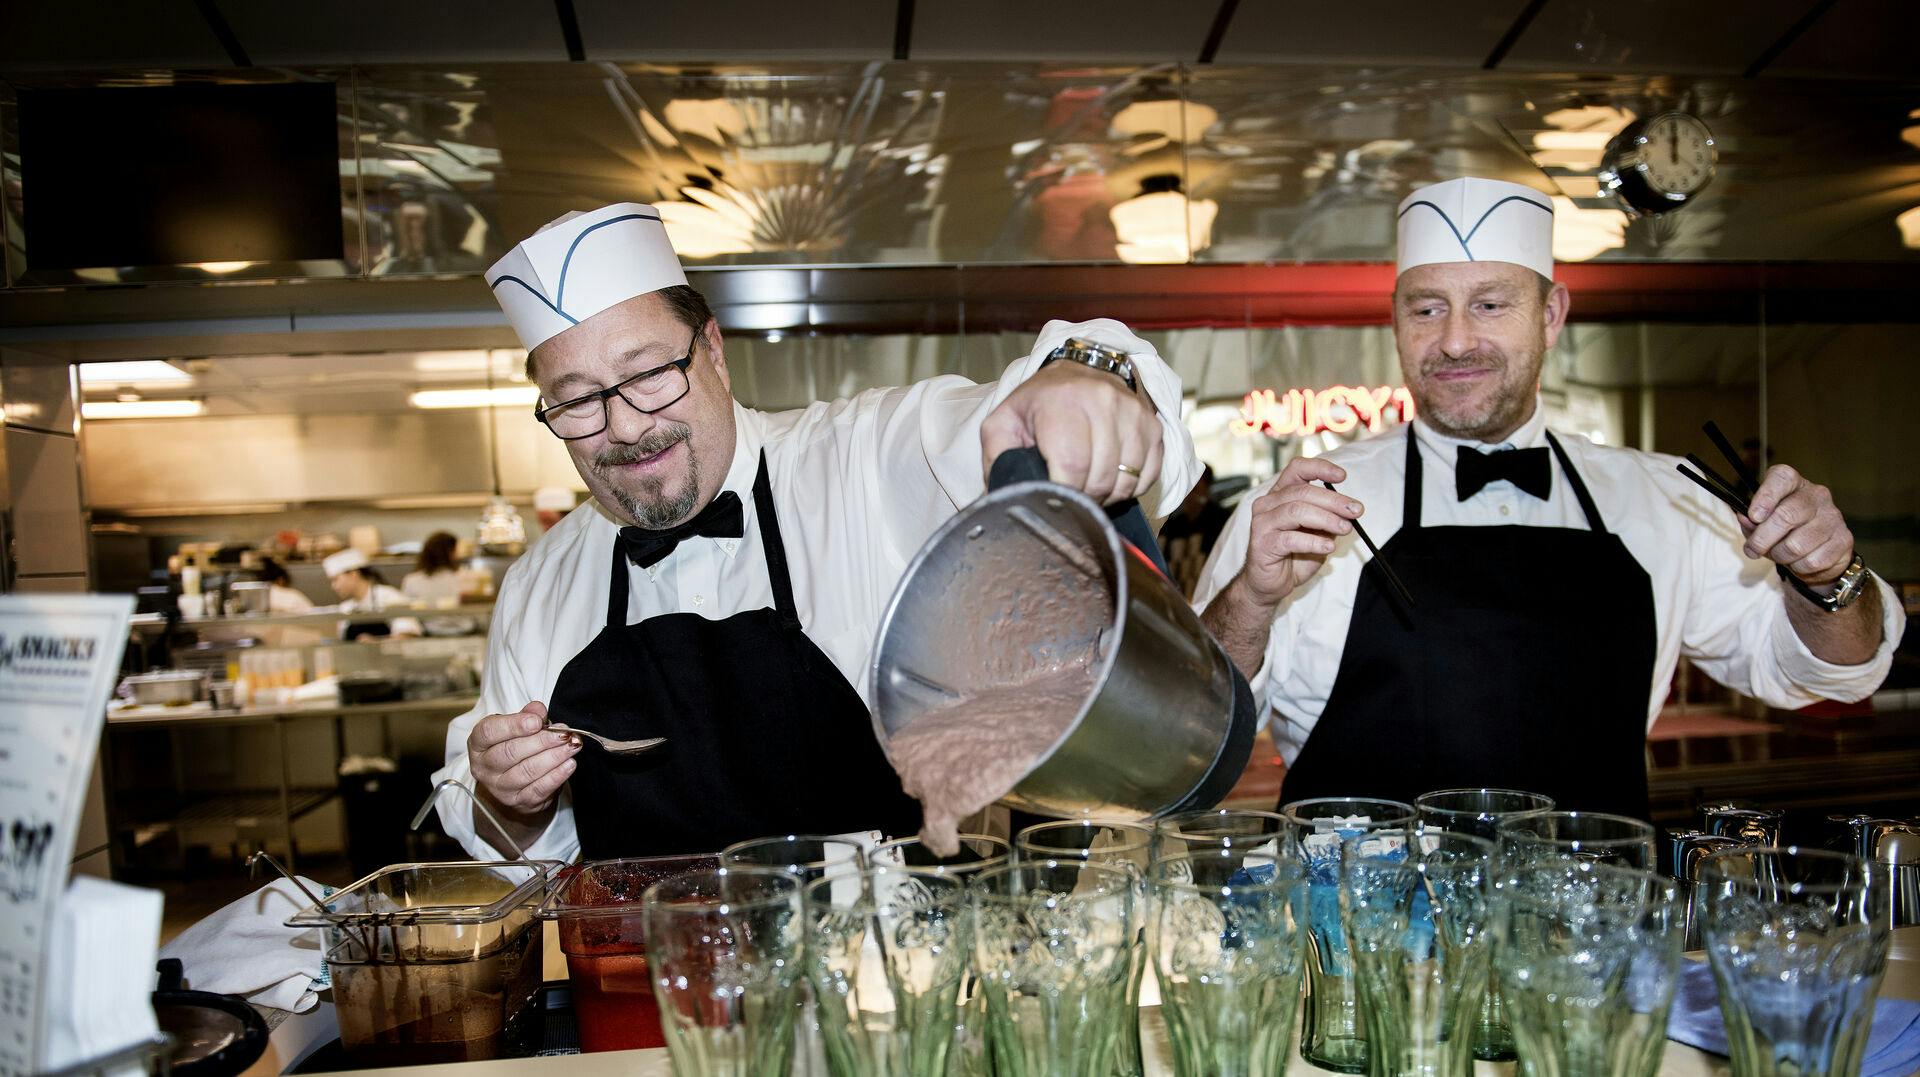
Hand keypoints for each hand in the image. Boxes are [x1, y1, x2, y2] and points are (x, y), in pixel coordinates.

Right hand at [467, 700, 579, 817]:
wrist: (515, 783)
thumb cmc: (516, 746)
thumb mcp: (517, 726)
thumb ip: (527, 715)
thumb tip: (538, 710)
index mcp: (479, 744)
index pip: (489, 732)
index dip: (513, 725)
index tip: (537, 721)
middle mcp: (484, 767)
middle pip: (510, 752)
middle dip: (542, 741)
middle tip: (564, 734)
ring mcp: (499, 788)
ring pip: (527, 771)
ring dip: (554, 757)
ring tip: (572, 746)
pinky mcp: (518, 802)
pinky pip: (539, 789)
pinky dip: (557, 776)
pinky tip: (569, 764)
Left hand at [980, 360, 1161, 504]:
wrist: (1080, 370)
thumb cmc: (1039, 404)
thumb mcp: (1005, 423)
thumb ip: (997, 457)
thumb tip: (1003, 498)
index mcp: (1061, 402)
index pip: (1072, 465)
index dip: (1065, 493)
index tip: (1057, 499)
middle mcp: (1101, 401)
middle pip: (1100, 477)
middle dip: (1084, 498)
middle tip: (1072, 495)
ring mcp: (1132, 412)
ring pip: (1125, 480)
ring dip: (1107, 495)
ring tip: (1089, 485)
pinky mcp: (1152, 424)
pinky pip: (1147, 474)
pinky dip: (1130, 486)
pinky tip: (1111, 476)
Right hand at [1235, 458, 1363, 607]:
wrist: (1269, 584)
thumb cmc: (1292, 556)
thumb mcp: (1316, 533)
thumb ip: (1328, 519)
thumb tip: (1350, 511)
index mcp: (1280, 495)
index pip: (1297, 469)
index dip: (1320, 468)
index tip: (1342, 476)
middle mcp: (1267, 504)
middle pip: (1302, 491)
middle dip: (1334, 500)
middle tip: (1355, 511)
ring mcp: (1262, 523)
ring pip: (1297, 510)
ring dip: (1326, 519)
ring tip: (1345, 529)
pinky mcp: (1262, 544)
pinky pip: (1291, 538)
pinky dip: (1314, 541)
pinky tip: (1328, 547)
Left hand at [1742, 464, 1854, 584]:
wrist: (1819, 553)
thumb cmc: (1785, 532)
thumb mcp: (1763, 523)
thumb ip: (1751, 520)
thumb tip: (1745, 519)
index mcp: (1795, 484)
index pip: (1782, 478)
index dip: (1765, 496)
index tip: (1753, 516)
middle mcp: (1817, 495)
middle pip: (1786, 516)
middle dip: (1762, 539)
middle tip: (1753, 550)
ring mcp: (1834, 517)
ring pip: (1796, 545)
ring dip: (1780, 556)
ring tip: (1779, 555)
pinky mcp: (1844, 540)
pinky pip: (1812, 561)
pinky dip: (1798, 567)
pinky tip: (1798, 561)